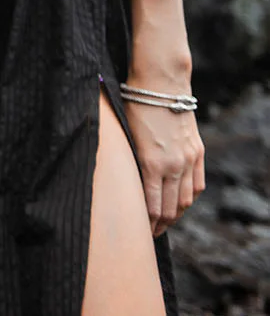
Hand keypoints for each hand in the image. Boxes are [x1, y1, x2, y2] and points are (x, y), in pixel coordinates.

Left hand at [125, 97, 204, 235]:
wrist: (161, 85)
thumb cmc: (133, 107)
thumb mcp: (124, 136)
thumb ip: (127, 162)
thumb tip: (120, 185)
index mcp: (151, 164)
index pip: (151, 206)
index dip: (145, 223)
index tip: (137, 232)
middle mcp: (174, 165)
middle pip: (170, 208)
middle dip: (159, 224)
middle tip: (149, 233)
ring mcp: (188, 159)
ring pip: (186, 200)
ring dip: (175, 214)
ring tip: (164, 222)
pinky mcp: (197, 152)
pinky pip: (197, 185)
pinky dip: (189, 198)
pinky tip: (180, 204)